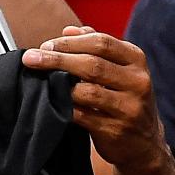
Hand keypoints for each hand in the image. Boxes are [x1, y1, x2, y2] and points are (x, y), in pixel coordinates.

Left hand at [20, 26, 167, 169]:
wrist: (143, 143)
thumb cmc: (124, 98)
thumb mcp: (119, 69)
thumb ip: (96, 48)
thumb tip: (68, 30)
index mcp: (136, 60)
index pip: (101, 42)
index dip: (69, 42)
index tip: (45, 46)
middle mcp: (138, 82)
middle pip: (92, 64)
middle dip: (57, 59)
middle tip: (32, 58)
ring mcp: (129, 108)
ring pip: (88, 92)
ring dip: (59, 85)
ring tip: (41, 80)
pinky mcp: (116, 131)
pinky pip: (83, 116)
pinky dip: (65, 107)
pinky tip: (52, 102)